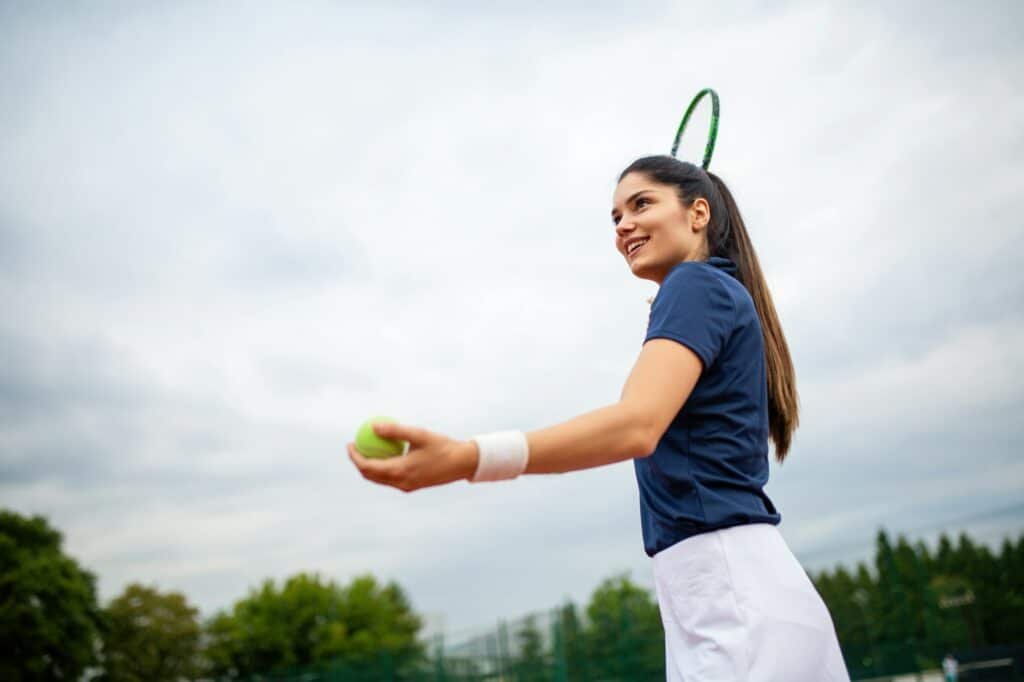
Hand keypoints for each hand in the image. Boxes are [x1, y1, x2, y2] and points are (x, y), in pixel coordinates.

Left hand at [347, 421, 478, 491]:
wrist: (462, 464)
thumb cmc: (442, 446)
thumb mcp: (419, 434)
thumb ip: (396, 431)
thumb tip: (373, 426)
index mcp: (400, 471)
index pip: (368, 467)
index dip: (355, 457)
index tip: (350, 444)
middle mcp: (401, 483)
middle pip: (370, 476)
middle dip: (358, 463)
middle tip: (354, 446)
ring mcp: (406, 486)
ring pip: (380, 479)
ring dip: (369, 467)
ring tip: (366, 450)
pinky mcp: (412, 486)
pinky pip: (390, 478)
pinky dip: (382, 469)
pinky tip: (385, 455)